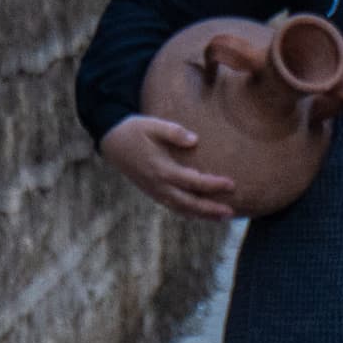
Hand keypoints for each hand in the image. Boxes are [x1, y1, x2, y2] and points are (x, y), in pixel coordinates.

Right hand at [97, 114, 236, 220]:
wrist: (111, 142)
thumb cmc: (134, 130)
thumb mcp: (153, 125)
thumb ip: (174, 132)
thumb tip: (195, 140)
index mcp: (161, 169)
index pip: (193, 181)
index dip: (213, 184)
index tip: (231, 184)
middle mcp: (159, 185)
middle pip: (189, 203)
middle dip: (210, 209)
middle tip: (231, 213)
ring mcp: (154, 191)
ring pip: (181, 209)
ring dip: (201, 214)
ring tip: (221, 217)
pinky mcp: (152, 192)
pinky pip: (172, 206)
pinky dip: (187, 212)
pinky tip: (199, 213)